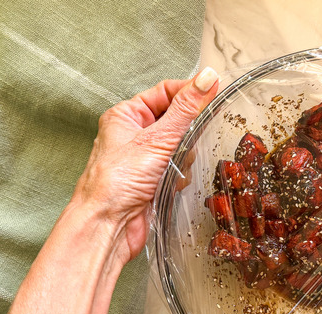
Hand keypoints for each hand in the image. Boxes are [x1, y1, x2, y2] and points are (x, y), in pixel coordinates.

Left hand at [73, 67, 218, 261]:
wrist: (108, 225)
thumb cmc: (115, 182)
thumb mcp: (157, 139)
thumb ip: (186, 109)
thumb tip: (206, 80)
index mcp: (126, 115)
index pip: (166, 92)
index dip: (190, 92)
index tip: (212, 92)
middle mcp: (134, 135)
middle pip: (177, 120)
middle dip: (186, 133)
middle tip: (183, 141)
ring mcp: (145, 158)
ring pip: (182, 145)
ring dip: (183, 157)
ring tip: (170, 167)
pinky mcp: (155, 179)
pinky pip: (180, 167)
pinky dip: (181, 174)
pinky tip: (171, 182)